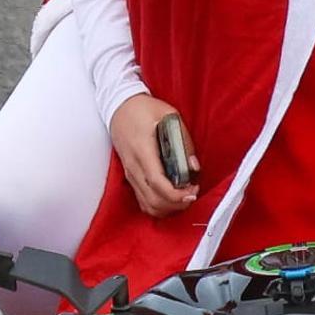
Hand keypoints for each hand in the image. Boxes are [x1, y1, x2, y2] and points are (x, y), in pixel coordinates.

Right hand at [109, 93, 200, 217]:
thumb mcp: (169, 116)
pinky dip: (157, 205)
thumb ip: (183, 140)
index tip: (192, 191)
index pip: (157, 183)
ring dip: (167, 207)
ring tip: (184, 197)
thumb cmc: (144, 109)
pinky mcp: (130, 176)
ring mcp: (130, 173)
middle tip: (192, 194)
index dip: (176, 194)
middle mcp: (134, 166)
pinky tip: (170, 197)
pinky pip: (142, 200)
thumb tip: (194, 166)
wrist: (120, 107)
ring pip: (147, 204)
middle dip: (175, 204)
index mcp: (143, 150)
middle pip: (152, 199)